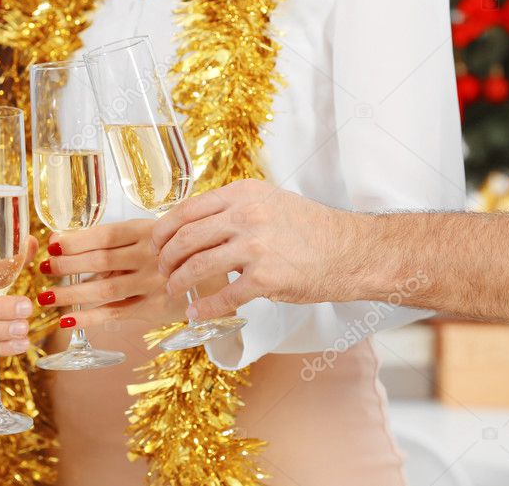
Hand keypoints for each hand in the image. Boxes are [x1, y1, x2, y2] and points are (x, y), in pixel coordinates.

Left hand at [38, 220, 185, 328]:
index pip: (105, 235)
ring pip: (104, 290)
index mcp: (147, 231)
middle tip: (42, 268)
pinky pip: (116, 314)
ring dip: (71, 294)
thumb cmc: (170, 251)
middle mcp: (151, 256)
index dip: (76, 240)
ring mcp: (153, 283)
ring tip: (46, 296)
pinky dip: (89, 318)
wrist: (211, 275)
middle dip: (66, 265)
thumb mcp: (150, 234)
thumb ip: (115, 241)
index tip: (52, 244)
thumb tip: (63, 245)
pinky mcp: (154, 308)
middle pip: (101, 260)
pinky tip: (67, 320)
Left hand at [153, 179, 368, 320]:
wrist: (352, 250)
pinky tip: (196, 313)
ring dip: (178, 282)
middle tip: (163, 271)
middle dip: (166, 259)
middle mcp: (245, 216)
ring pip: (197, 266)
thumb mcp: (268, 201)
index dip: (163, 230)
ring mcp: (255, 247)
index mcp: (242, 194)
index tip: (156, 245)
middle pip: (185, 238)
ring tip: (175, 290)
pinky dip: (204, 307)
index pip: (186, 210)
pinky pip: (223, 296)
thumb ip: (233, 209)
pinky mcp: (266, 278)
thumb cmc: (310, 228)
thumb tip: (194, 226)